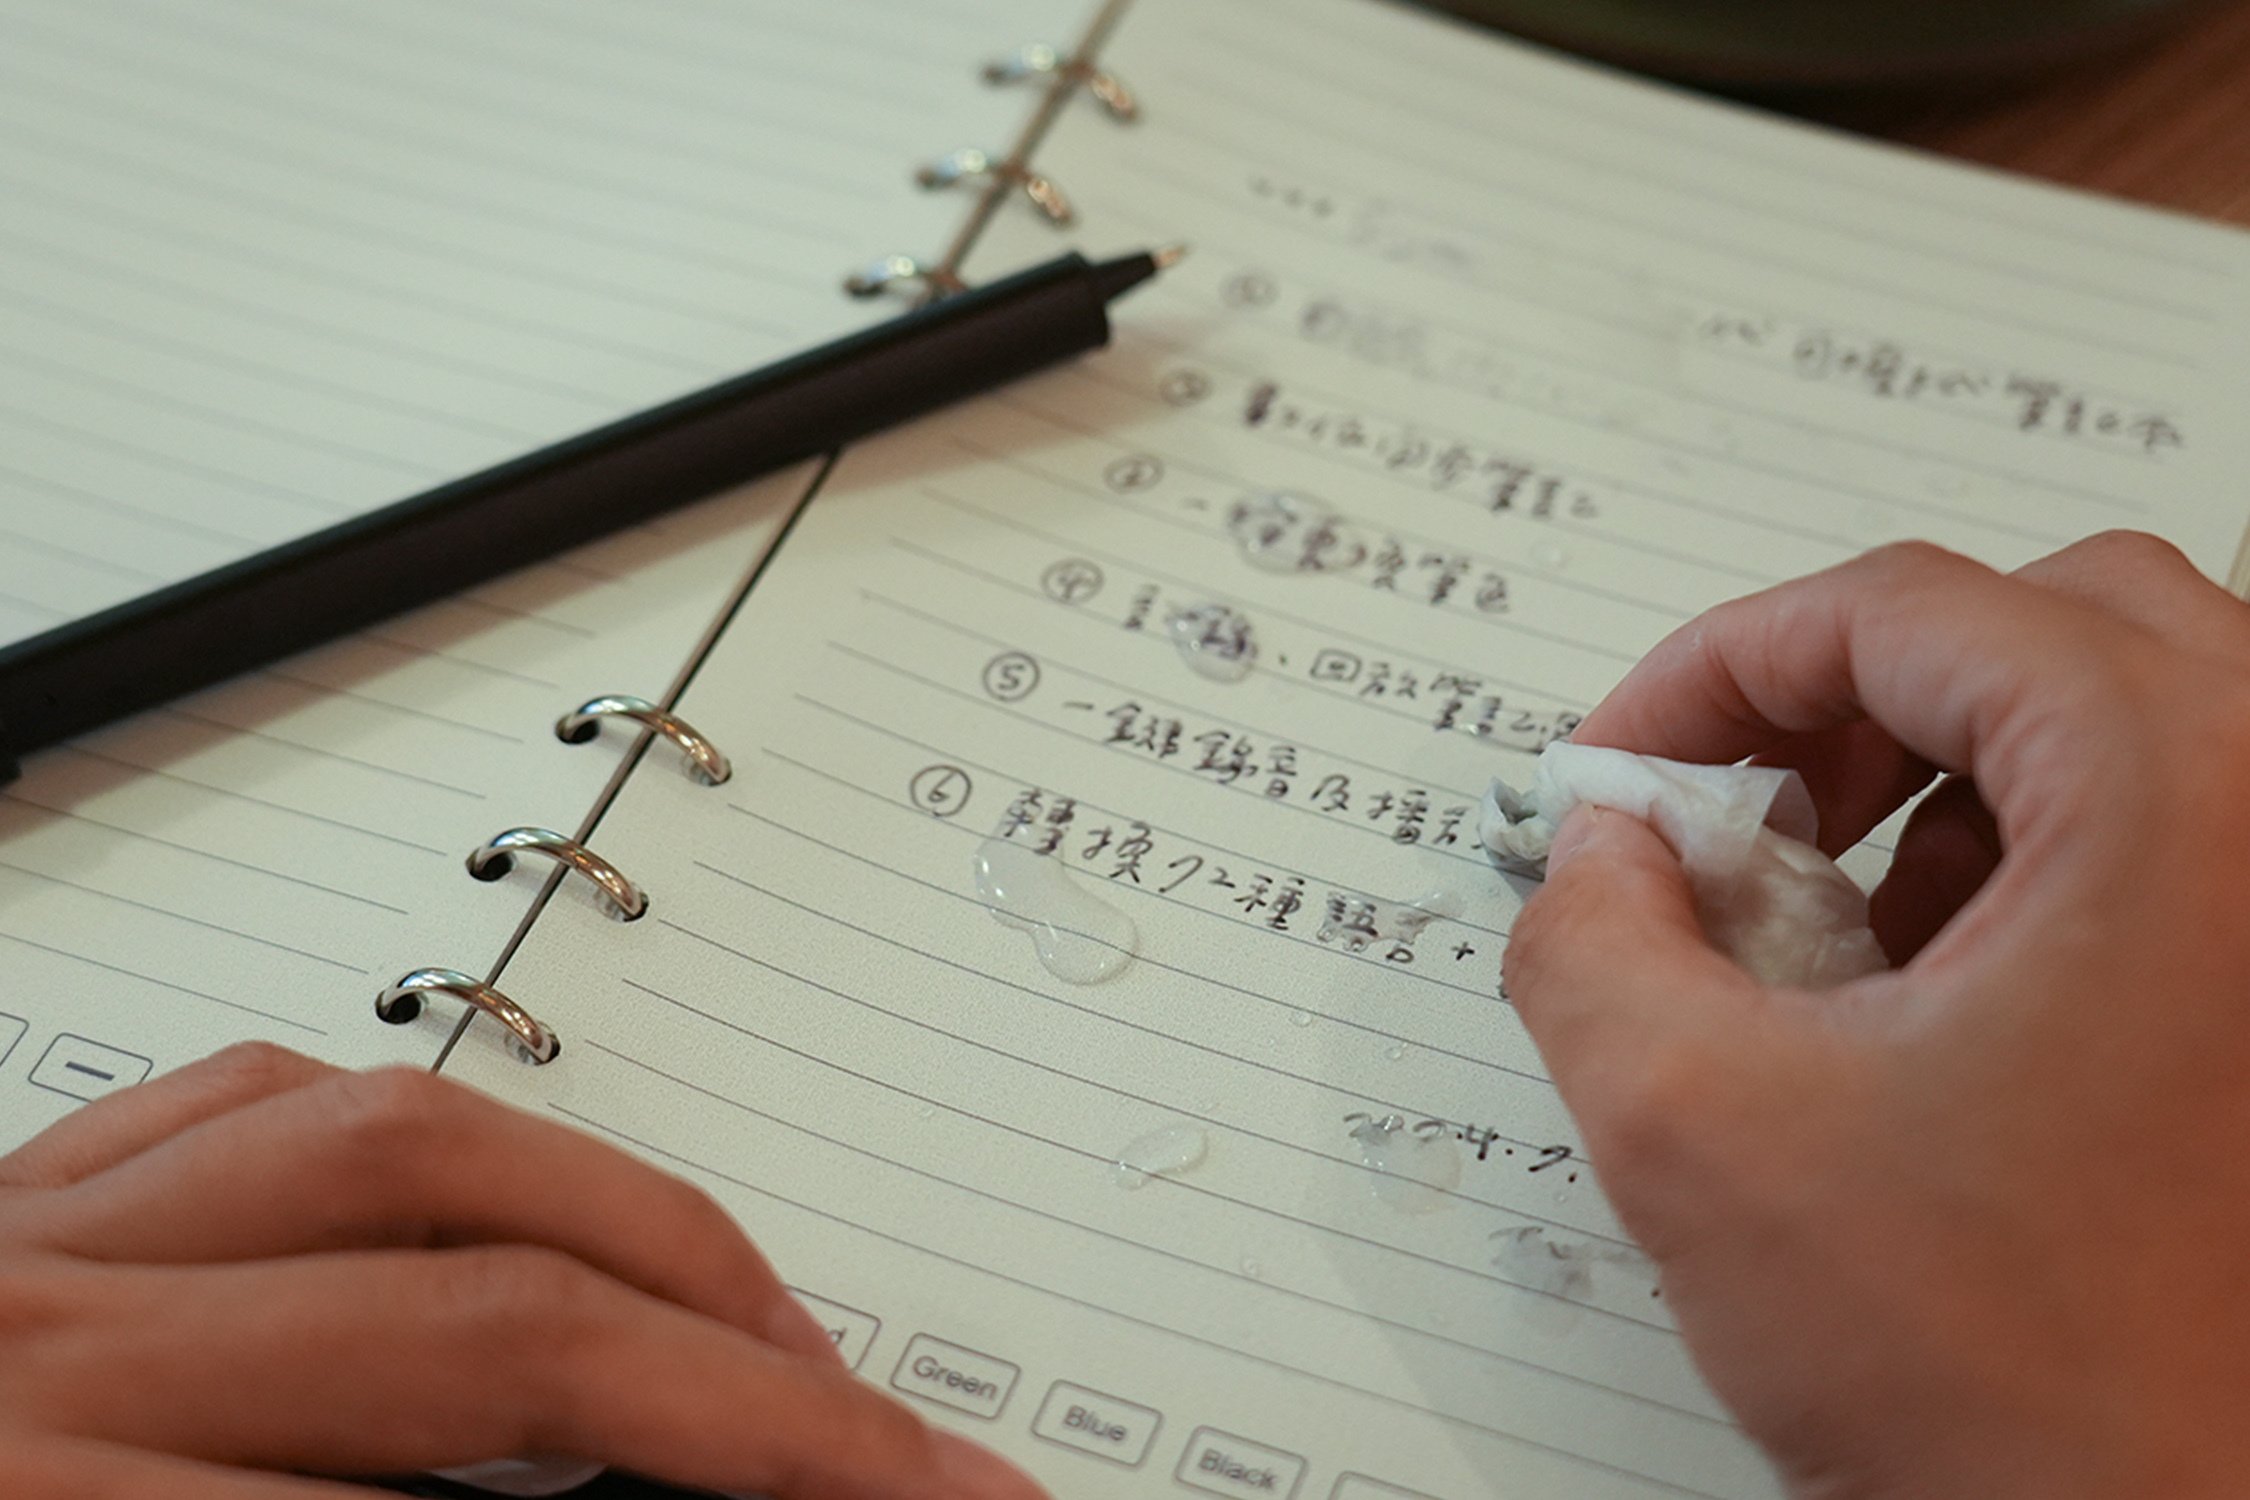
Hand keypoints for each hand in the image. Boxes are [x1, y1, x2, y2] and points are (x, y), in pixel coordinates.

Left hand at [0, 1045, 1045, 1499]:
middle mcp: (42, 1364)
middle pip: (496, 1327)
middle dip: (756, 1396)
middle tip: (915, 1462)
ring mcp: (20, 1252)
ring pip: (409, 1153)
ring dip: (635, 1234)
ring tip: (770, 1328)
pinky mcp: (1, 1201)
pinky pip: (248, 1100)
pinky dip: (426, 1137)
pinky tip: (517, 1194)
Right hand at [1502, 534, 2249, 1499]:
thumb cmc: (2020, 1390)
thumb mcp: (1700, 1134)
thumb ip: (1589, 944)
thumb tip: (1597, 857)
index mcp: (2180, 806)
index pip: (1911, 610)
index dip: (1724, 666)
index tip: (1633, 763)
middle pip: (2049, 622)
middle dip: (1855, 698)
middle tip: (1741, 807)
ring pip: (2127, 717)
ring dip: (1949, 781)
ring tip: (1836, 929)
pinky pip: (2181, 834)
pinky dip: (2037, 863)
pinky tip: (1940, 1002)